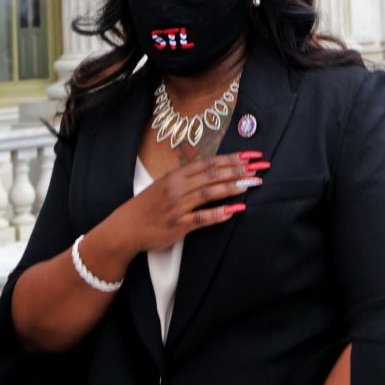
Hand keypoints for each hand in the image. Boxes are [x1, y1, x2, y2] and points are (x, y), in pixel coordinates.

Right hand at [114, 153, 268, 254]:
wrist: (125, 228)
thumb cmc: (147, 206)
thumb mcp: (164, 185)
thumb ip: (186, 179)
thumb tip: (213, 171)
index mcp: (176, 175)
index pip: (209, 162)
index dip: (232, 158)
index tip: (251, 156)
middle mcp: (178, 187)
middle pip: (213, 174)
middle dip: (238, 170)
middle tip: (260, 168)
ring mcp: (178, 206)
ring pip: (210, 193)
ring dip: (232, 187)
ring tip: (251, 184)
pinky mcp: (178, 225)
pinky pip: (202, 218)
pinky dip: (219, 213)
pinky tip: (235, 210)